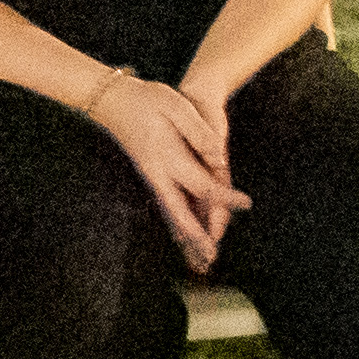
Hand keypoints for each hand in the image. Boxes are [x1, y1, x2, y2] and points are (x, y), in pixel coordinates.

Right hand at [85, 70, 244, 271]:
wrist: (111, 100)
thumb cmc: (146, 98)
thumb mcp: (175, 105)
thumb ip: (198, 132)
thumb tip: (219, 157)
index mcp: (167, 157)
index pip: (202, 184)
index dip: (225, 196)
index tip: (247, 203)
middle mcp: (158, 173)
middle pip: (179, 212)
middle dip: (196, 237)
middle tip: (211, 258)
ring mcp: (152, 176)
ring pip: (171, 213)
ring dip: (185, 236)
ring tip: (197, 259)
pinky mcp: (151, 175)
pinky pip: (166, 205)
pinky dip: (176, 223)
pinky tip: (180, 235)